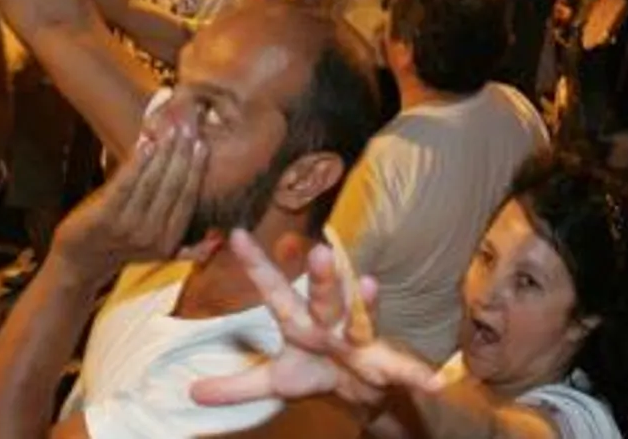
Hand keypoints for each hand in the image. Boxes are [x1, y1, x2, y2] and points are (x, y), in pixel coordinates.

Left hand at [49, 117, 206, 283]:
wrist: (80, 261)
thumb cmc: (120, 246)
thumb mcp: (157, 251)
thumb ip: (189, 249)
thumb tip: (218, 240)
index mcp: (169, 243)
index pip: (188, 200)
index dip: (196, 171)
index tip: (202, 144)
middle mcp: (152, 237)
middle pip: (172, 188)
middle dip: (182, 155)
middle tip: (189, 128)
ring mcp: (127, 228)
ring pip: (151, 183)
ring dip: (163, 154)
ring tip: (170, 129)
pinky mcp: (104, 217)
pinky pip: (125, 185)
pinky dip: (137, 163)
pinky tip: (146, 143)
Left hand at [189, 229, 436, 408]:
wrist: (361, 391)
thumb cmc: (316, 371)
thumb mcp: (275, 380)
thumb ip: (236, 385)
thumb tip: (191, 392)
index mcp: (300, 323)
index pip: (274, 291)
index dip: (256, 265)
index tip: (234, 235)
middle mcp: (331, 323)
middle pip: (324, 297)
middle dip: (323, 277)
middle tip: (319, 251)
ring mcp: (361, 341)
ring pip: (363, 319)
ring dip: (367, 304)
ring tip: (370, 284)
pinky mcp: (387, 365)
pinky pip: (405, 370)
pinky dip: (419, 376)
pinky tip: (436, 382)